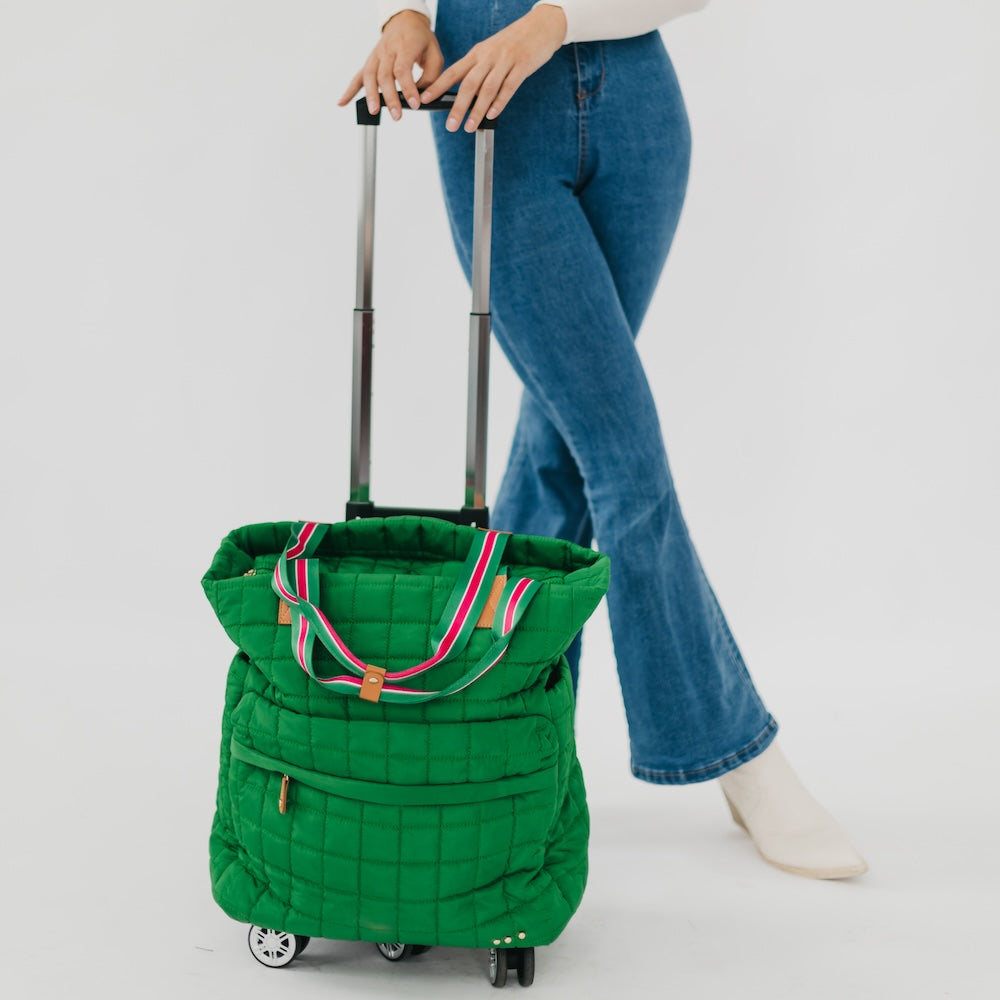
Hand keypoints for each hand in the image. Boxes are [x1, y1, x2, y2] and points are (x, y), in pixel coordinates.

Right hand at [337, 10, 444, 120]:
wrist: (405, 20)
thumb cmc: (421, 40)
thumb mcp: (434, 54)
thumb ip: (430, 77)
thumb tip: (421, 98)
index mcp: (406, 46)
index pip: (403, 69)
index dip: (408, 88)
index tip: (415, 104)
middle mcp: (388, 50)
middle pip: (385, 75)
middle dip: (390, 98)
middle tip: (397, 116)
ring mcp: (376, 55)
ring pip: (370, 76)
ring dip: (371, 95)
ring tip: (373, 111)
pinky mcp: (370, 61)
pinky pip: (358, 76)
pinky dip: (349, 90)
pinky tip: (341, 103)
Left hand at [419, 5, 567, 131]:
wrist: (541, 25)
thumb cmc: (514, 43)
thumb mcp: (491, 53)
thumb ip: (480, 72)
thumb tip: (469, 98)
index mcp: (477, 53)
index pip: (453, 71)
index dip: (438, 86)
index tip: (425, 99)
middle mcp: (488, 56)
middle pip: (468, 84)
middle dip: (458, 107)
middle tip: (450, 126)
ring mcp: (505, 60)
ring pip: (487, 88)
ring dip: (477, 110)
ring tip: (470, 127)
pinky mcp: (522, 65)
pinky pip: (509, 86)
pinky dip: (500, 102)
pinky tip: (492, 115)